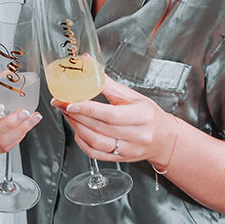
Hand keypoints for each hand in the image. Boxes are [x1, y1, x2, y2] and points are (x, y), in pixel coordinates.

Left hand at [50, 75, 175, 165]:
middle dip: (76, 115)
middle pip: (100, 128)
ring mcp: (129, 150)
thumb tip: (88, 64)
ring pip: (96, 142)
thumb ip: (107, 83)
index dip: (88, 109)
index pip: (110, 114)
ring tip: (68, 115)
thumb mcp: (132, 96)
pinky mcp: (121, 159)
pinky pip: (96, 154)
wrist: (163, 138)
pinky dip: (82, 142)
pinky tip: (78, 131)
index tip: (70, 102)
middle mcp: (137, 136)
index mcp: (142, 117)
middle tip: (61, 103)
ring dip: (77, 127)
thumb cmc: (148, 114)